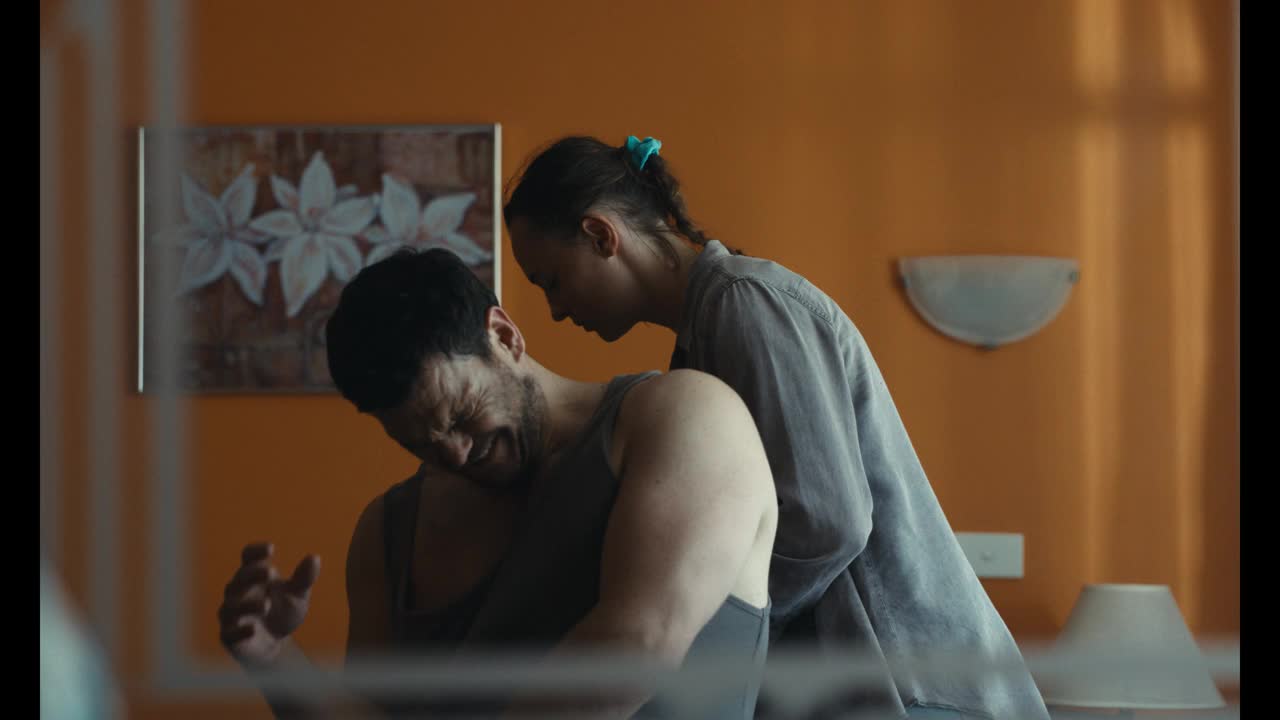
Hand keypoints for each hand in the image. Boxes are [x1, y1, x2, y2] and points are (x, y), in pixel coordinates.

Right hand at [217, 542, 320, 668]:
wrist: (274, 646)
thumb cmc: (282, 613)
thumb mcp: (297, 595)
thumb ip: (304, 578)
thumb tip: (314, 558)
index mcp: (253, 577)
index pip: (248, 557)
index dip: (255, 551)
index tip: (271, 548)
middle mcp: (238, 593)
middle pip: (239, 579)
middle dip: (253, 575)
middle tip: (270, 572)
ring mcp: (231, 616)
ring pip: (231, 607)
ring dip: (247, 604)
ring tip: (266, 604)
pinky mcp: (229, 637)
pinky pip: (229, 633)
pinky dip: (240, 630)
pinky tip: (253, 629)